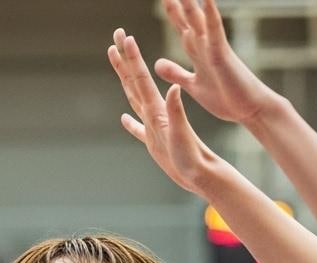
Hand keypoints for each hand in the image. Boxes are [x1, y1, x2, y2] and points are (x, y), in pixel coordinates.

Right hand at [108, 30, 219, 197]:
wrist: (201, 173)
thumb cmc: (192, 156)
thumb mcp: (182, 133)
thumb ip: (176, 111)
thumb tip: (174, 88)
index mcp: (159, 109)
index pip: (142, 78)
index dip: (132, 58)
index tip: (124, 37)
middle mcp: (155, 113)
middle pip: (135, 81)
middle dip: (125, 59)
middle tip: (116, 36)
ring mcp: (153, 127)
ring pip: (134, 98)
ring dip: (125, 80)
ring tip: (117, 63)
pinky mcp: (154, 142)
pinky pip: (138, 129)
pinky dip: (130, 123)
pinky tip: (124, 118)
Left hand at [154, 0, 276, 126]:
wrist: (249, 109)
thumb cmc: (225, 98)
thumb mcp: (193, 85)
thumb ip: (176, 73)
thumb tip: (157, 64)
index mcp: (197, 52)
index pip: (182, 25)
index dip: (173, 10)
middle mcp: (205, 45)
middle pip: (187, 17)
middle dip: (176, 3)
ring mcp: (213, 48)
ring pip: (198, 19)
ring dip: (190, 2)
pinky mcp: (222, 55)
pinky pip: (215, 31)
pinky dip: (210, 14)